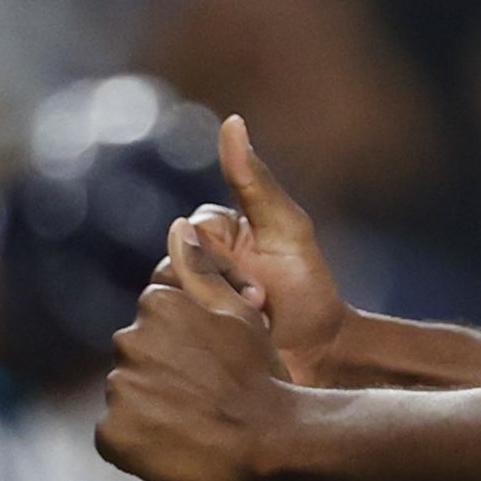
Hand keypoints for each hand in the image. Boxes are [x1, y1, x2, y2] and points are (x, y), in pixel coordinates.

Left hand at [97, 244, 292, 480]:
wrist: (271, 441)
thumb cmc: (262, 377)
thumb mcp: (240, 315)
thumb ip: (203, 271)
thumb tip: (177, 226)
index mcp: (158, 304)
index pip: (152, 327)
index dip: (183, 352)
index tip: (210, 372)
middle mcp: (129, 340)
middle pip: (135, 360)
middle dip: (162, 378)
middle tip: (204, 402)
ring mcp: (119, 387)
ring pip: (126, 397)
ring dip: (150, 410)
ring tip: (192, 427)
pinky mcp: (112, 432)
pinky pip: (115, 436)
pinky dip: (136, 444)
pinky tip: (172, 447)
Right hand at [167, 115, 348, 385]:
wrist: (321, 357)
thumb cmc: (308, 290)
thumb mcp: (287, 230)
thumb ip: (254, 180)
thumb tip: (232, 120)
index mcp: (211, 234)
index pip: (188, 237)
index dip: (222, 266)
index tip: (261, 291)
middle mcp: (189, 265)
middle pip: (171, 272)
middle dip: (216, 297)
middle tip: (259, 314)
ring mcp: (183, 304)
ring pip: (163, 307)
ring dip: (207, 325)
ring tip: (249, 338)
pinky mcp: (179, 342)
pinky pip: (160, 339)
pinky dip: (195, 351)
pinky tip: (226, 359)